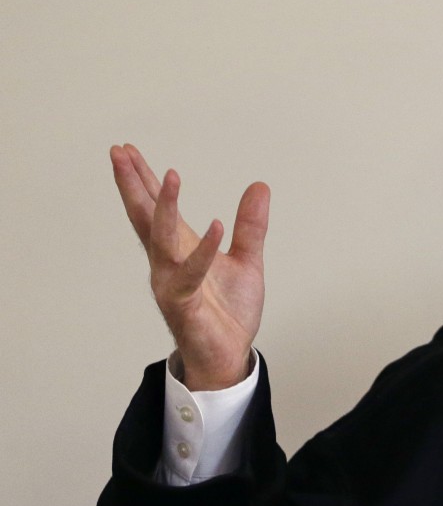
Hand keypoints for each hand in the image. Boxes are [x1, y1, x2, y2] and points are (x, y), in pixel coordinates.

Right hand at [110, 143, 269, 390]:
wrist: (229, 355)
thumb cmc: (228, 310)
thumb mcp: (246, 260)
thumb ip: (250, 225)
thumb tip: (259, 186)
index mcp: (180, 249)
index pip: (155, 209)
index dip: (142, 180)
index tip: (127, 151)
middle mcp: (168, 263)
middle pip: (145, 217)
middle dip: (132, 184)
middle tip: (119, 150)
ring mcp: (172, 283)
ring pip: (163, 240)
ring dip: (165, 207)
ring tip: (170, 175)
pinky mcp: (185, 305)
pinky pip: (191, 274)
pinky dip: (203, 251)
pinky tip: (216, 225)